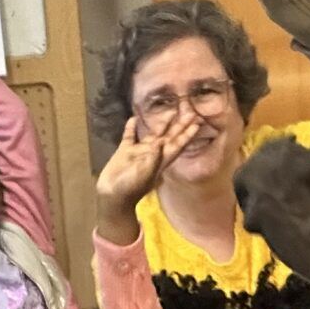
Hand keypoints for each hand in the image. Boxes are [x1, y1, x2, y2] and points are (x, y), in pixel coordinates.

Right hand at [96, 115, 203, 238]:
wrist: (112, 197)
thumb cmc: (130, 189)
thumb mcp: (144, 174)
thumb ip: (153, 158)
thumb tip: (162, 141)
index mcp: (160, 161)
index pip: (177, 145)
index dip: (187, 134)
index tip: (197, 123)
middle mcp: (152, 155)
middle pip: (169, 137)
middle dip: (180, 126)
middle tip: (190, 112)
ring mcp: (138, 153)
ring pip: (152, 135)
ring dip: (161, 124)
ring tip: (170, 111)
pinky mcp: (124, 152)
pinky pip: (130, 137)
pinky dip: (131, 128)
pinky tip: (133, 119)